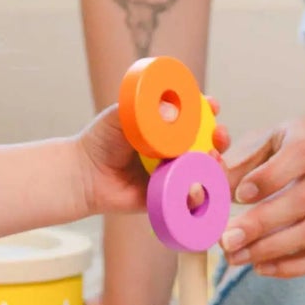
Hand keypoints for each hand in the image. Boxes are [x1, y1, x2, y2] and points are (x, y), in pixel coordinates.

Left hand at [74, 102, 231, 218]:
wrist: (84, 174)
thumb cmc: (101, 140)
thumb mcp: (121, 116)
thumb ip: (144, 110)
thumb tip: (173, 112)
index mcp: (167, 127)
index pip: (195, 116)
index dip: (208, 110)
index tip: (213, 105)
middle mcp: (174, 150)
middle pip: (208, 143)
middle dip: (220, 138)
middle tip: (218, 135)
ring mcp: (174, 174)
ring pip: (204, 172)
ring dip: (215, 167)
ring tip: (210, 160)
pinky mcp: (168, 198)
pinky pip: (189, 199)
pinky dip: (198, 195)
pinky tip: (195, 189)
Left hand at [219, 111, 304, 278]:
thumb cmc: (292, 143)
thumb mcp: (269, 138)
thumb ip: (242, 159)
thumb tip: (213, 183)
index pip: (298, 156)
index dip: (268, 178)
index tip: (239, 194)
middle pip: (304, 200)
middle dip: (262, 223)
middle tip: (226, 238)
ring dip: (272, 249)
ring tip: (235, 256)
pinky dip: (292, 266)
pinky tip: (260, 267)